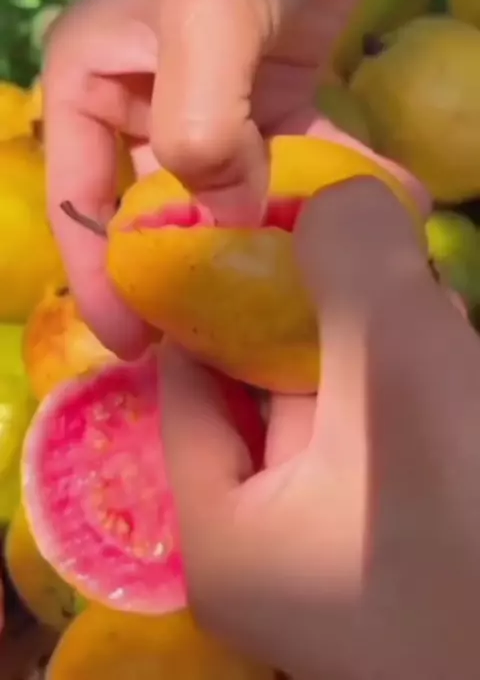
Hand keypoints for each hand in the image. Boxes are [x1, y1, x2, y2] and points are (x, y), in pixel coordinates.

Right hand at [43, 0, 434, 357]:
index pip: (80, 200)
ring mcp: (211, 107)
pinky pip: (294, 159)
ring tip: (319, 288)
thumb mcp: (203, 22)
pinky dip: (330, 184)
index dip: (100, 276)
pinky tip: (384, 208)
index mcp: (90, 88)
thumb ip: (200, 129)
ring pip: (234, 193)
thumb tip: (229, 219)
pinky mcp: (271, 101)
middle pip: (160, 210)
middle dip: (198, 269)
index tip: (133, 344)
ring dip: (278, 233)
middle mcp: (142, 106)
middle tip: (234, 338)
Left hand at [160, 178, 479, 679]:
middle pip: (269, 384)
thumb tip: (331, 189)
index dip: (221, 283)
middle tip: (363, 229)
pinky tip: (450, 339)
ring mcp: (344, 546)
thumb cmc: (469, 525)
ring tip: (417, 279)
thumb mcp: (400, 373)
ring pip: (342, 404)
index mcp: (223, 530)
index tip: (270, 215)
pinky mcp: (406, 536)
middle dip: (319, 303)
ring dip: (377, 336)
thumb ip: (352, 266)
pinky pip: (390, 435)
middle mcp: (270, 546)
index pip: (190, 374)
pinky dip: (413, 382)